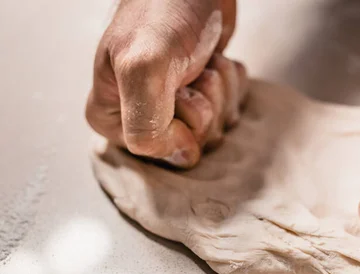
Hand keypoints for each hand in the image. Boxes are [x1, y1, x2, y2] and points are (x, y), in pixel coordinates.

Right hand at [86, 0, 246, 167]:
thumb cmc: (164, 12)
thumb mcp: (143, 67)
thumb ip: (146, 125)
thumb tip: (178, 157)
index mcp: (110, 115)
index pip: (152, 152)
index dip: (175, 128)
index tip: (175, 93)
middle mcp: (141, 115)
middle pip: (189, 143)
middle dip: (204, 105)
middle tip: (192, 72)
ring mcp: (175, 105)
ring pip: (214, 128)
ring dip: (220, 91)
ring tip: (204, 60)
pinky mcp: (205, 93)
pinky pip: (230, 110)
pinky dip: (233, 84)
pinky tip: (218, 61)